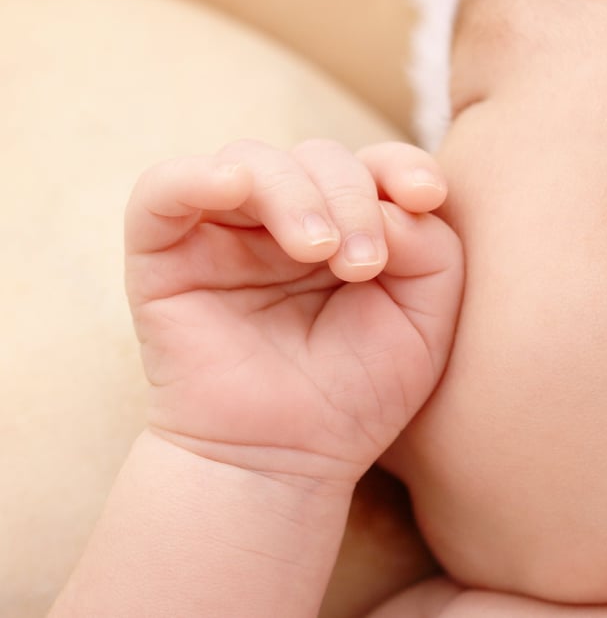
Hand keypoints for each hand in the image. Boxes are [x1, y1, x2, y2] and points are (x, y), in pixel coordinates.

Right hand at [125, 139, 461, 485]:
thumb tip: (395, 204)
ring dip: (295, 194)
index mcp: (350, 226)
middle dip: (352, 197)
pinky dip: (197, 176)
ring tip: (320, 252)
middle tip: (362, 264)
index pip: (376, 165)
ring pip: (252, 160)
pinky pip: (163, 190)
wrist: (285, 460)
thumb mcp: (425, 322)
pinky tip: (235, 188)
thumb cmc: (357, 394)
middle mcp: (287, 219)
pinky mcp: (164, 253)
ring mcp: (225, 232)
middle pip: (320, 157)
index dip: (403, 165)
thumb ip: (433, 250)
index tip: (429, 196)